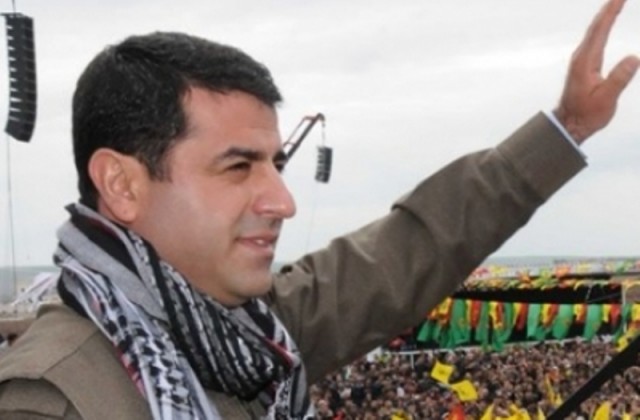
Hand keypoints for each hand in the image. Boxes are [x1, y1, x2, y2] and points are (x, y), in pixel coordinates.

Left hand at [553, 0, 639, 143]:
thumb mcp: (606, 99)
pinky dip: (603, 25)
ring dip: (606, 14)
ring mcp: (581, 60)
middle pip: (596, 26)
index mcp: (585, 62)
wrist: (570, 124)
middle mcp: (581, 57)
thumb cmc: (586, 114)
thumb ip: (618, 79)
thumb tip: (634, 58)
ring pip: (595, 31)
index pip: (599, 30)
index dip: (610, 12)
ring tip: (617, 1)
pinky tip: (607, 21)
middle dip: (609, 8)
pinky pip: (595, 38)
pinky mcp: (584, 64)